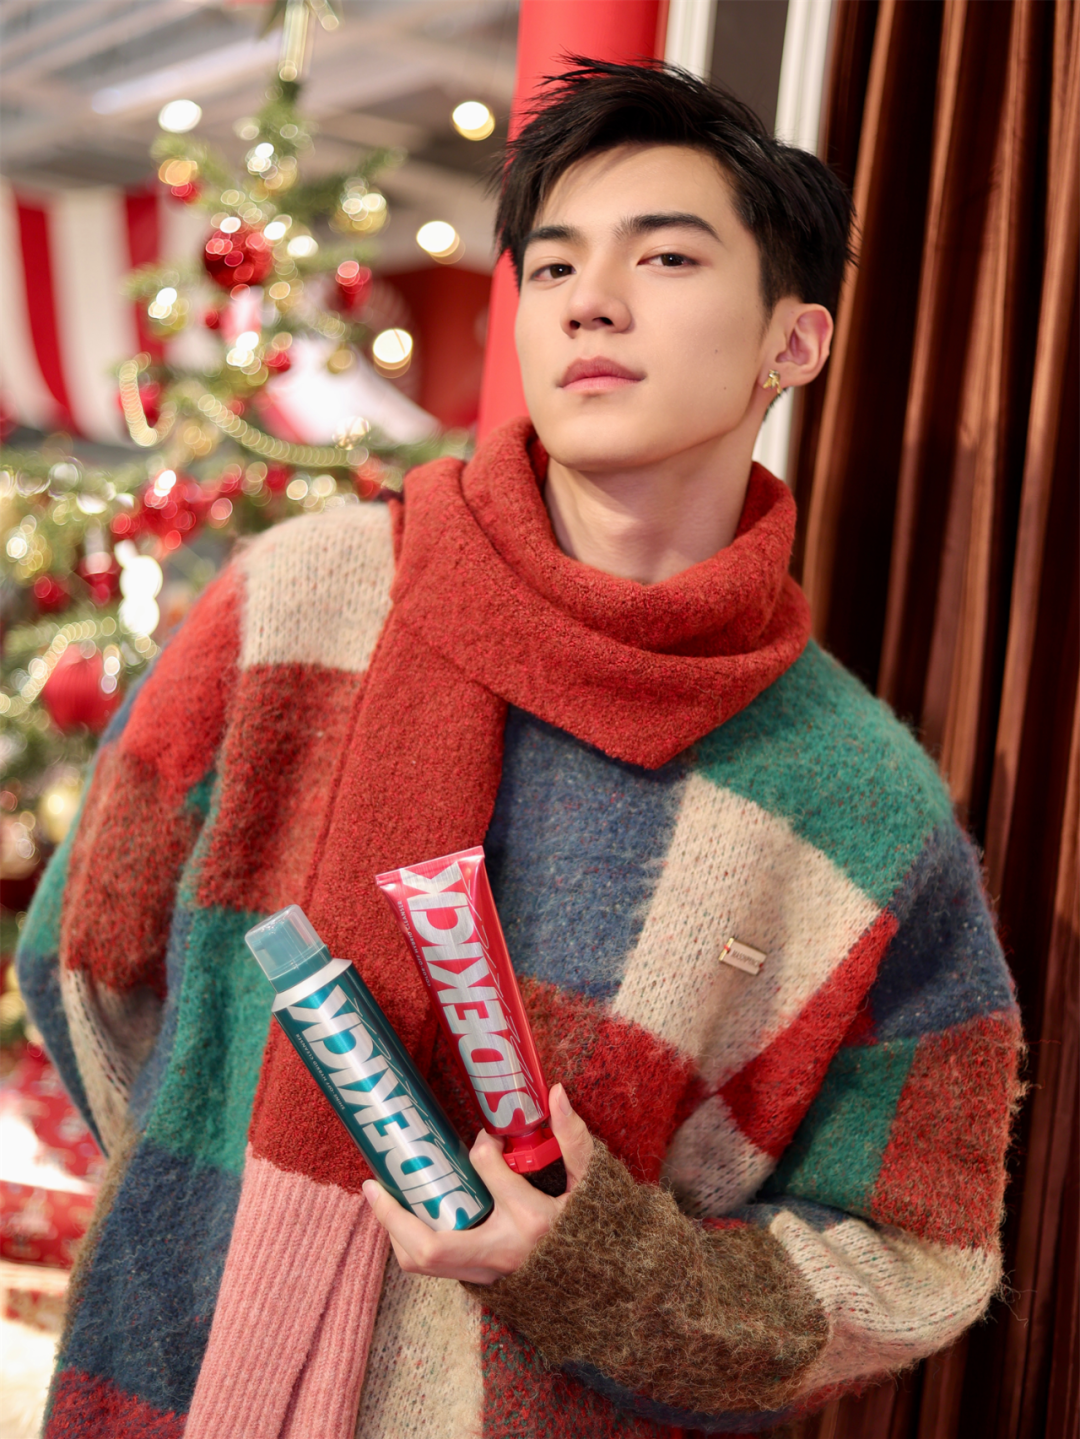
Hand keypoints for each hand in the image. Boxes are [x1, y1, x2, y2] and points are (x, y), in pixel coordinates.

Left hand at [361, 1082, 593, 1284]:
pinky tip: (409, 1215)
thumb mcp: (593, 1180)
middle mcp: (503, 1251)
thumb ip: (574, 1137)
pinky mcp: (483, 1279)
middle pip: (430, 1245)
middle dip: (393, 1216)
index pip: (487, 1170)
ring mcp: (490, 1271)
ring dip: (397, 1233)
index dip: (480, 1145)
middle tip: (374, 1182)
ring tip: (385, 1197)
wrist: (607, 1283)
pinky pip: (435, 1268)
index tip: (484, 1135)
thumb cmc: (599, 1227)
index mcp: (532, 1219)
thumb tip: (556, 1091)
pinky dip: (414, 1244)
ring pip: (425, 1264)